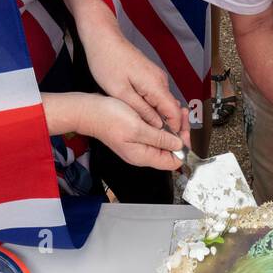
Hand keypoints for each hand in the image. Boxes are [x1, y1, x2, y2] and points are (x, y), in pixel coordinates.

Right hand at [43, 92, 185, 170]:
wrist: (88, 111)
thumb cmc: (109, 119)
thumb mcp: (138, 128)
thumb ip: (159, 139)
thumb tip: (179, 145)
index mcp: (144, 156)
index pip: (173, 162)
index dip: (183, 148)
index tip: (185, 130)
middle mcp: (142, 154)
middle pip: (170, 150)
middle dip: (180, 133)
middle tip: (183, 115)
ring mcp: (138, 145)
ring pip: (163, 140)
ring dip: (172, 126)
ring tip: (177, 111)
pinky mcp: (135, 135)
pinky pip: (155, 133)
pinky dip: (162, 123)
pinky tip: (164, 112)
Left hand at [83, 18, 189, 138]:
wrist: (103, 37)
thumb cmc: (107, 61)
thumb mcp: (120, 92)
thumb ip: (142, 110)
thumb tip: (157, 125)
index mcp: (155, 85)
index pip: (175, 113)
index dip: (176, 130)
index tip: (175, 145)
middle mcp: (160, 81)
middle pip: (173, 109)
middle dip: (172, 127)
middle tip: (168, 145)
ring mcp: (156, 78)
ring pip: (165, 103)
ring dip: (163, 119)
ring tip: (157, 136)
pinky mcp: (150, 76)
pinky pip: (157, 97)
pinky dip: (156, 109)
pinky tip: (148, 118)